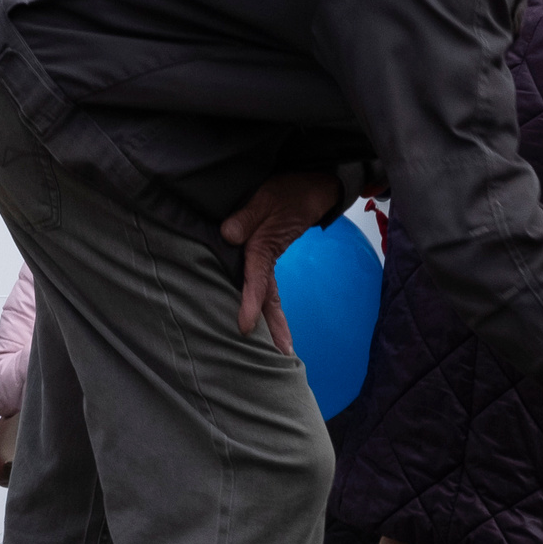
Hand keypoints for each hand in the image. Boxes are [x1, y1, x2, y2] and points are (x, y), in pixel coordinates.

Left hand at [218, 170, 340, 355]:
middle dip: (276, 329)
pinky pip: (264, 285)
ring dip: (274, 323)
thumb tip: (228, 235)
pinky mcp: (268, 254)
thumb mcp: (266, 197)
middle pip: (270, 300)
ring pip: (270, 297)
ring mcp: (270, 258)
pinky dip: (265, 305)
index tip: (245, 327)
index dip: (249, 302)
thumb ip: (247, 216)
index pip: (257, 281)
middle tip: (282, 357)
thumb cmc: (288, 191)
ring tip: (282, 352)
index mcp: (265, 248)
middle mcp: (268, 258)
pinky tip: (265, 322)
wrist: (314, 186)